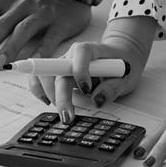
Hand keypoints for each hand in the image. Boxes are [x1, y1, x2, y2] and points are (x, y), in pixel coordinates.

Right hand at [28, 17, 153, 122]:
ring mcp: (61, 63)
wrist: (119, 56)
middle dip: (60, 96)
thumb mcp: (127, 77)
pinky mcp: (56, 73)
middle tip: (68, 117)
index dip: (80, 71)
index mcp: (91, 50)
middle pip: (57, 71)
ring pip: (45, 76)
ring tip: (64, 111)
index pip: (80, 54)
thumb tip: (97, 99)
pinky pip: (39, 78)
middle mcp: (71, 54)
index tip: (86, 90)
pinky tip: (47, 101)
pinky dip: (38, 90)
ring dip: (50, 96)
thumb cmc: (122, 64)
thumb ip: (113, 88)